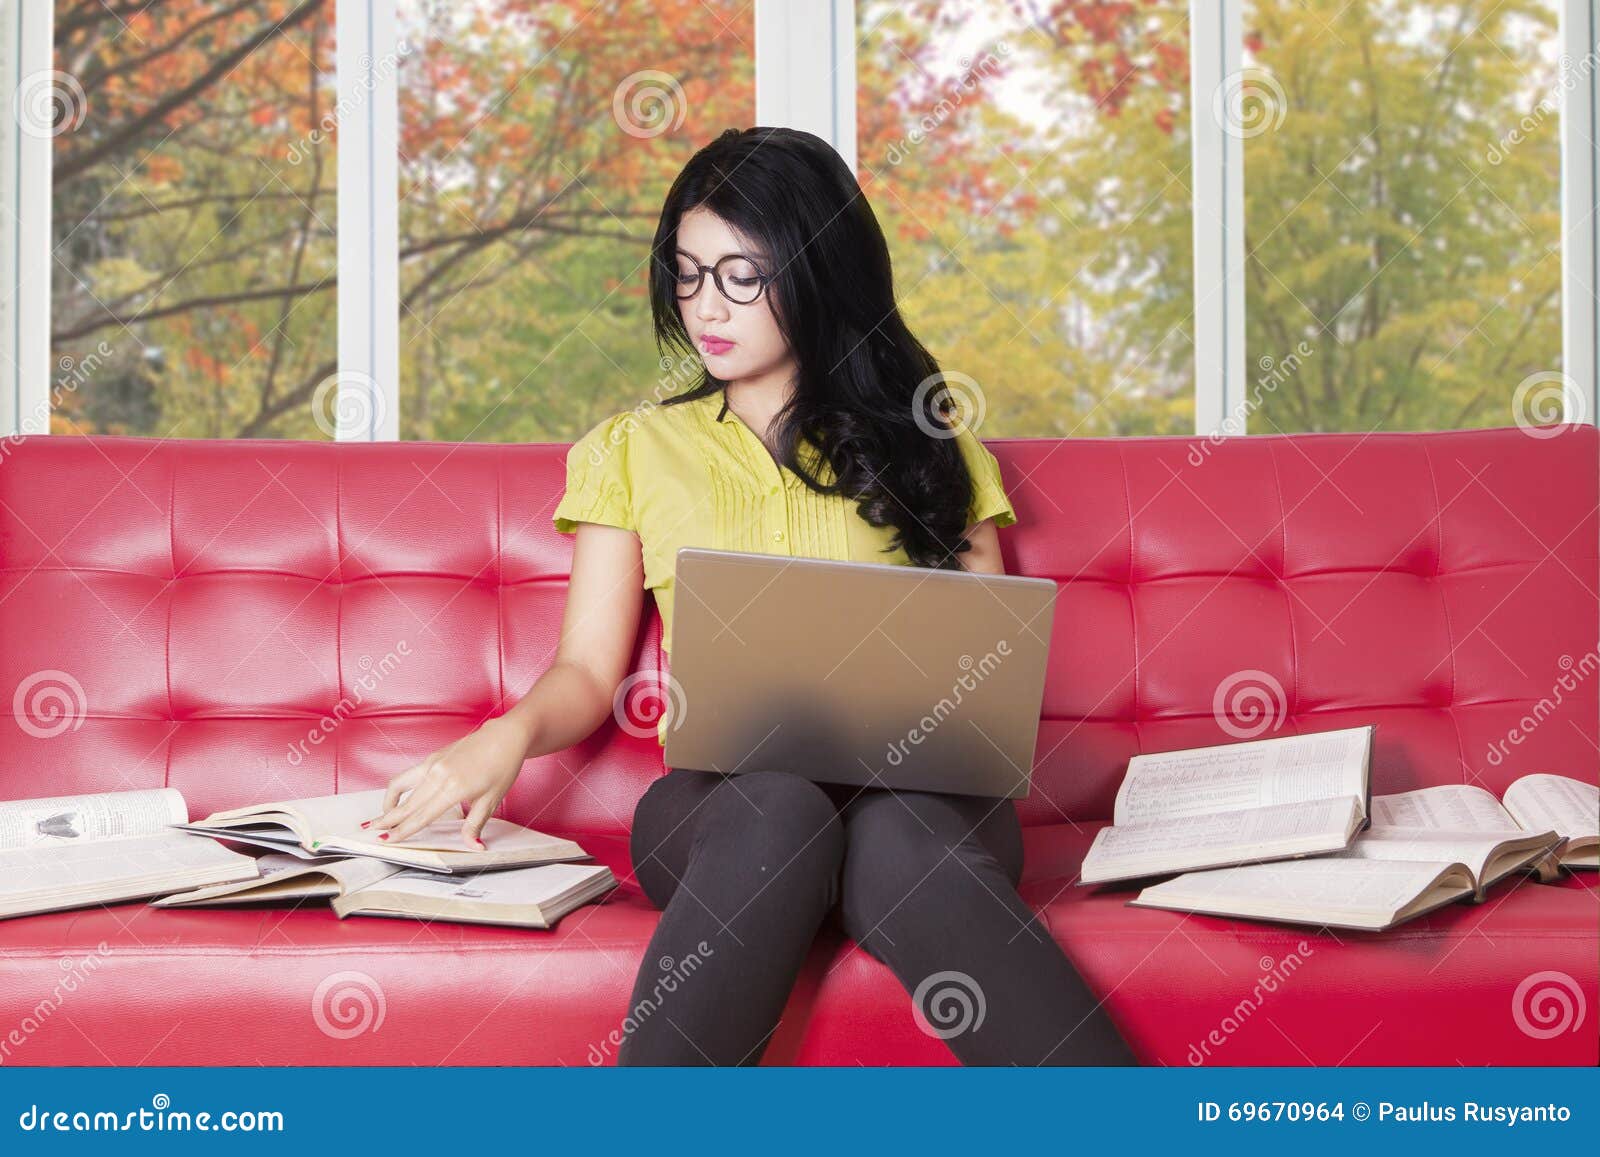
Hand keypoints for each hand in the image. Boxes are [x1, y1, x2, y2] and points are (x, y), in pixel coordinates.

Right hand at [366, 717, 530, 846]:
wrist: (505, 737)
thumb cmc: (503, 766)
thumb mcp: (492, 800)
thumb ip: (475, 825)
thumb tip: (474, 847)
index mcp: (453, 788)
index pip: (421, 816)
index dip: (402, 831)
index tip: (386, 841)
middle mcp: (438, 775)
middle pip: (406, 803)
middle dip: (387, 820)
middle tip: (372, 833)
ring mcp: (433, 763)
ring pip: (400, 785)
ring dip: (388, 802)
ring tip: (383, 817)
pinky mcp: (433, 756)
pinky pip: (409, 775)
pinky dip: (399, 789)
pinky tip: (400, 799)